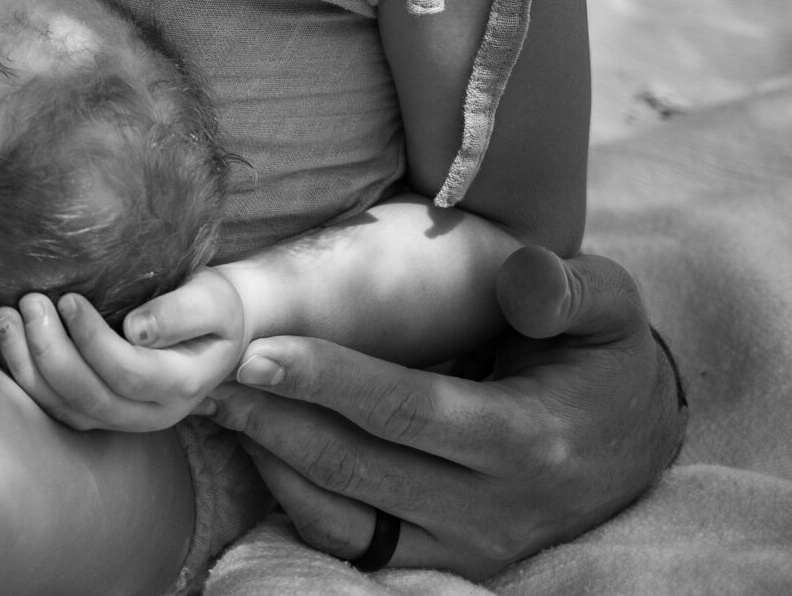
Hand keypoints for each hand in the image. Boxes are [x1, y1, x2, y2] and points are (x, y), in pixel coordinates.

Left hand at [0, 270, 248, 432]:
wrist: (212, 326)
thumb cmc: (212, 306)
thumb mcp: (214, 299)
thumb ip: (182, 313)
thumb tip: (137, 329)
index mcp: (182, 385)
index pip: (129, 373)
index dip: (93, 340)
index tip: (69, 299)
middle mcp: (150, 413)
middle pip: (90, 397)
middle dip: (50, 351)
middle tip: (29, 301)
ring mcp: (120, 418)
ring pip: (65, 408)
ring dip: (27, 366)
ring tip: (4, 317)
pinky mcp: (94, 410)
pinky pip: (52, 406)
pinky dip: (24, 375)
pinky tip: (6, 339)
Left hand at [203, 248, 684, 576]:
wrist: (636, 445)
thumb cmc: (604, 362)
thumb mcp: (609, 312)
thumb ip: (569, 289)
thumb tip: (525, 273)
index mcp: (525, 439)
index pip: (408, 410)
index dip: (327, 381)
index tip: (254, 349)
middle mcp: (491, 506)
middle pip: (356, 467)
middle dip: (270, 419)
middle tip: (200, 373)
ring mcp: (464, 545)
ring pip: (342, 516)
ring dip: (269, 461)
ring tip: (213, 404)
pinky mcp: (441, 561)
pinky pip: (351, 544)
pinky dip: (295, 499)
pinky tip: (257, 445)